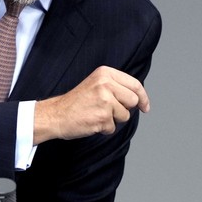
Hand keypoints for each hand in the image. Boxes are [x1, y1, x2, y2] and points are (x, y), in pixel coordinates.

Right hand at [33, 66, 149, 143]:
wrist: (56, 114)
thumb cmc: (76, 102)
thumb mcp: (96, 84)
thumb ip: (115, 86)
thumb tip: (139, 98)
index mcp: (105, 73)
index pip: (134, 84)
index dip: (143, 97)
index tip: (145, 106)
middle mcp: (106, 84)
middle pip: (133, 100)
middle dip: (125, 109)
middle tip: (108, 110)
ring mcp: (104, 100)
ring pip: (125, 115)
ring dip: (112, 120)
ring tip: (96, 114)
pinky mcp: (102, 117)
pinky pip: (113, 127)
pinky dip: (104, 128)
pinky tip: (91, 121)